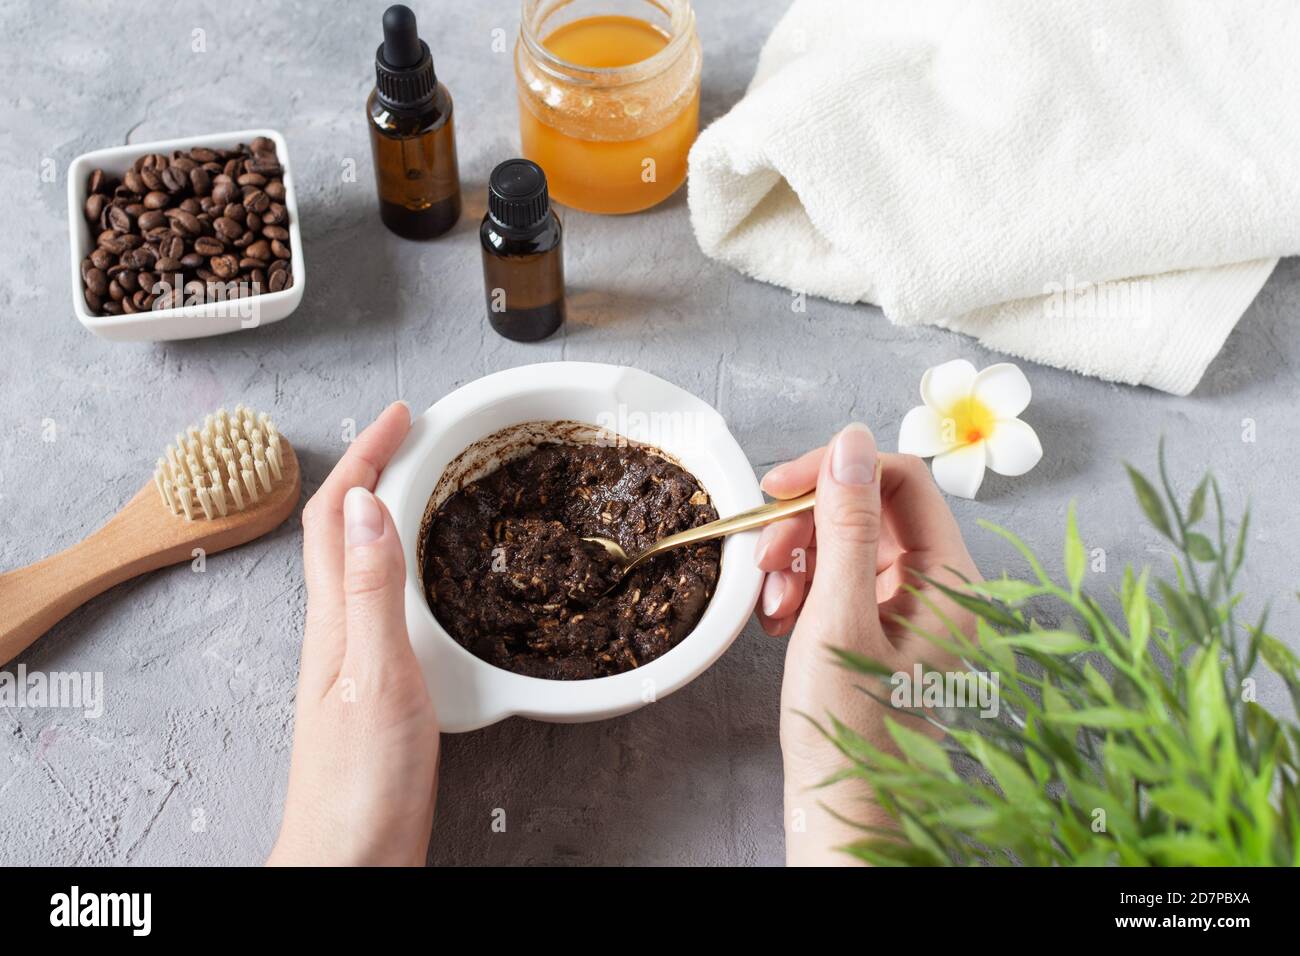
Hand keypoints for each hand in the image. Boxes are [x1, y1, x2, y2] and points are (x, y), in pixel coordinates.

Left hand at [268, 402, 437, 866]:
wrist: (351, 860)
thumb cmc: (361, 784)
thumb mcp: (375, 676)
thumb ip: (372, 590)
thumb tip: (364, 502)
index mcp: (333, 620)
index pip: (333, 515)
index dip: (362, 456)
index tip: (399, 415)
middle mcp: (335, 631)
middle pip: (339, 530)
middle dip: (372, 469)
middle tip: (414, 436)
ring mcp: (352, 659)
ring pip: (360, 563)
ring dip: (384, 512)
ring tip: (425, 484)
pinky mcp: (377, 687)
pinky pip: (382, 603)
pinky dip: (401, 565)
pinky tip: (427, 577)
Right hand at [754, 424, 980, 865]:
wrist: (841, 809)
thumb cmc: (850, 731)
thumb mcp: (838, 617)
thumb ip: (845, 525)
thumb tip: (851, 443)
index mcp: (951, 582)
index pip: (903, 480)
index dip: (840, 471)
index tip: (780, 486)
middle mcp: (937, 589)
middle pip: (869, 509)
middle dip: (808, 523)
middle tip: (766, 555)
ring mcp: (907, 610)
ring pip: (845, 543)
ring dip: (798, 558)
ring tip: (774, 604)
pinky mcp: (876, 628)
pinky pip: (835, 579)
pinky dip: (800, 588)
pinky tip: (779, 620)